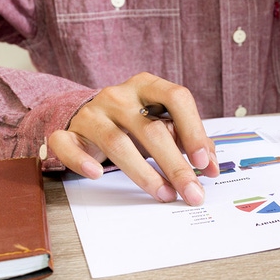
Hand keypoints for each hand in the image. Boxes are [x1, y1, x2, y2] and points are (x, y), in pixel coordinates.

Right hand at [47, 73, 218, 204]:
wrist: (85, 115)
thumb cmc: (132, 121)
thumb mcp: (161, 122)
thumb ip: (188, 139)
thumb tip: (212, 167)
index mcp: (147, 86)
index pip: (177, 97)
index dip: (193, 130)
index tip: (204, 161)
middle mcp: (118, 95)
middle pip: (150, 130)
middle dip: (175, 165)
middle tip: (192, 192)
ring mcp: (91, 113)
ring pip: (116, 142)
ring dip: (143, 173)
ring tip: (164, 194)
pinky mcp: (68, 132)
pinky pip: (67, 145)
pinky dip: (81, 161)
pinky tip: (97, 175)